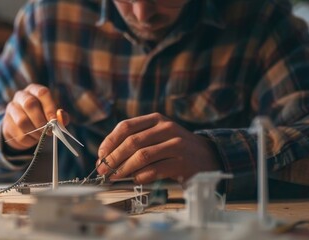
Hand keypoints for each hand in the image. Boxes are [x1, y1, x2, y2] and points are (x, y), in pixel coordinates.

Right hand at [2, 84, 67, 150]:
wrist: (23, 127)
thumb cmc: (42, 117)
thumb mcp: (53, 114)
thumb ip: (61, 116)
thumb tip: (61, 118)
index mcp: (34, 90)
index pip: (42, 93)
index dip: (50, 107)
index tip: (54, 120)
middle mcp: (20, 96)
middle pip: (29, 104)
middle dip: (41, 120)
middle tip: (49, 131)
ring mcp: (11, 109)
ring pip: (22, 121)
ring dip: (35, 132)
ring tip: (42, 136)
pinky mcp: (6, 124)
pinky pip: (18, 134)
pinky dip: (29, 140)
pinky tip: (33, 139)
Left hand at [96, 113, 217, 183]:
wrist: (208, 156)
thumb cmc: (175, 148)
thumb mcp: (158, 136)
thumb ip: (136, 141)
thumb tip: (106, 157)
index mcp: (156, 119)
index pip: (126, 126)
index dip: (109, 142)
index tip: (100, 156)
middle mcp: (166, 128)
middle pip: (131, 142)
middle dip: (113, 158)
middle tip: (103, 170)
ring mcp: (176, 145)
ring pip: (142, 156)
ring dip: (124, 169)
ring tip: (115, 177)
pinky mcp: (182, 162)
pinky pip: (155, 170)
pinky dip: (141, 176)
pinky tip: (135, 180)